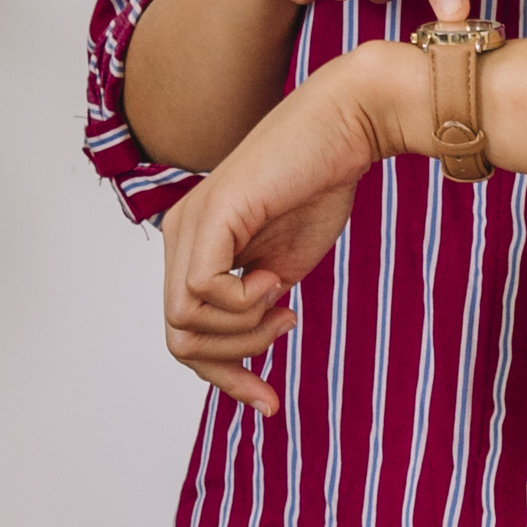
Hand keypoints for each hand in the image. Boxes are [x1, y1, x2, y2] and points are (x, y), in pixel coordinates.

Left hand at [151, 53, 403, 412]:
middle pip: (179, 339)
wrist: (347, 126)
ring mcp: (189, 224)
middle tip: (285, 322)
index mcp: (194, 246)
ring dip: (244, 328)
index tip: (267, 400)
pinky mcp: (209, 215)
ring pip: (186, 323)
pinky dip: (244, 303)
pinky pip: (202, 292)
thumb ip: (253, 306)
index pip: (184, 334)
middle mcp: (179, 234)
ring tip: (283, 297)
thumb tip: (240, 357)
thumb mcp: (281, 267)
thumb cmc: (320, 186)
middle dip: (234, 359)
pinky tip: (276, 279)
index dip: (223, 377)